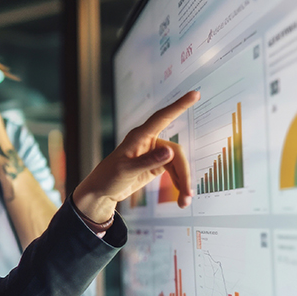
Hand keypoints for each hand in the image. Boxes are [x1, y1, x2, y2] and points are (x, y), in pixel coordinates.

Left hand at [73, 91, 200, 222]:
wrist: (102, 192)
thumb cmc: (108, 177)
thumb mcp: (126, 171)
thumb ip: (148, 162)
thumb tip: (170, 151)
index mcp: (139, 137)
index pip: (162, 117)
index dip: (179, 105)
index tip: (194, 94)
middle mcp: (149, 142)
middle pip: (176, 152)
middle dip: (184, 173)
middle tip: (187, 193)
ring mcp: (154, 153)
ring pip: (177, 163)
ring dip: (183, 182)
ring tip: (184, 201)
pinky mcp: (157, 164)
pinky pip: (174, 171)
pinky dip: (179, 183)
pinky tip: (181, 196)